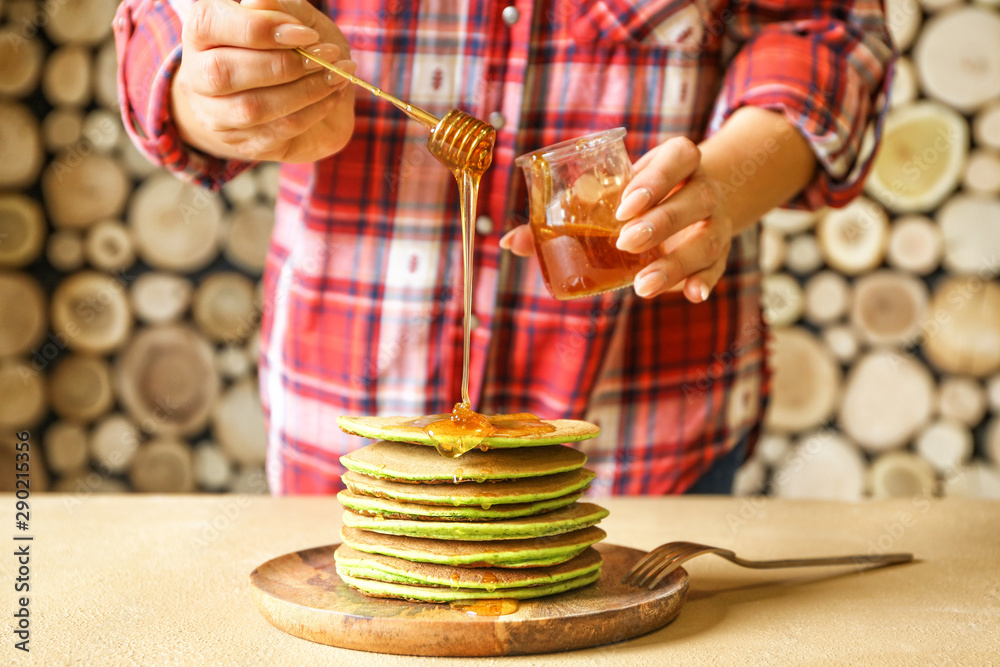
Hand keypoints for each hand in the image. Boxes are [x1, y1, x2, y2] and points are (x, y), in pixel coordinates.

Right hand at [171, 0, 355, 161]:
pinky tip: (333, 95)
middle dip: (283, 64)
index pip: (210, 23)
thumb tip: (258, 1)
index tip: (306, 33)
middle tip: (326, 56)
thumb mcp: (296, 18)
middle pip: (222, 71)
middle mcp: (198, 76)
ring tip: (337, 75)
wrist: (311, 93)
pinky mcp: (245, 143)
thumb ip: (280, 8)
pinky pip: (278, 131)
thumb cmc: (296, 47)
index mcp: (202, 32)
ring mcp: (217, 115)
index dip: (260, 28)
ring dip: (304, 90)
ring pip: (251, 107)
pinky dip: (313, 111)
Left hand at [501, 136, 730, 303]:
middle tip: (625, 242)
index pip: (679, 156)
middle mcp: (702, 189)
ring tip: (642, 285)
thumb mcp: (609, 197)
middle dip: (660, 222)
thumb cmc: (638, 198)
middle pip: (694, 199)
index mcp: (677, 162)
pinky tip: (691, 295)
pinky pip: (717, 268)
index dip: (656, 177)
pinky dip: (705, 282)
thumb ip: (566, 216)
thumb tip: (510, 241)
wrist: (693, 204)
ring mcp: (715, 222)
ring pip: (708, 238)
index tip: (624, 204)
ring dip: (676, 262)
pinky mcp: (717, 255)